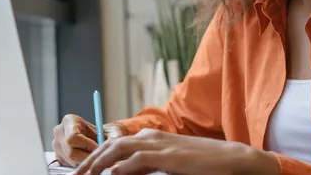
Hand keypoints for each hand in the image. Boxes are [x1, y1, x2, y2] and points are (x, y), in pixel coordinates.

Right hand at [52, 114, 127, 166]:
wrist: (101, 139)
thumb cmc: (106, 133)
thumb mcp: (113, 131)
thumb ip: (114, 136)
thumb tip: (115, 144)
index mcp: (69, 120)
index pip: (73, 137)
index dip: (87, 146)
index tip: (99, 148)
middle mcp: (59, 132)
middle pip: (71, 152)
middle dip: (88, 156)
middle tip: (101, 157)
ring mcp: (57, 146)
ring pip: (71, 160)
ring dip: (86, 161)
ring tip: (97, 157)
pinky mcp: (59, 157)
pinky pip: (70, 165)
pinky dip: (82, 165)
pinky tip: (90, 160)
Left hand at [74, 128, 280, 174]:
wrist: (230, 159)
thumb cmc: (200, 163)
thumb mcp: (168, 164)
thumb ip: (145, 167)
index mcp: (149, 138)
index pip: (112, 145)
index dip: (93, 157)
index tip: (80, 172)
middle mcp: (149, 137)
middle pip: (109, 146)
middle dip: (88, 161)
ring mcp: (158, 145)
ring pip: (117, 151)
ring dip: (97, 164)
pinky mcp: (167, 156)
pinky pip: (137, 160)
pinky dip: (120, 168)